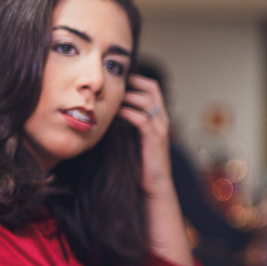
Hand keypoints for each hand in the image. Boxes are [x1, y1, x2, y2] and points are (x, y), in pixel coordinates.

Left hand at [118, 74, 171, 195]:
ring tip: (112, 97)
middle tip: (113, 83)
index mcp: (157, 117)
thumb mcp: (133, 138)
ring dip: (128, 96)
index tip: (116, 79)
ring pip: (148, 100)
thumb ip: (126, 123)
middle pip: (152, 88)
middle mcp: (161, 119)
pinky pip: (142, 119)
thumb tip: (105, 111)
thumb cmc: (140, 163)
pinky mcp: (154, 139)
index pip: (151, 88)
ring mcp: (160, 128)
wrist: (154, 186)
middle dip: (133, 82)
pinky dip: (128, 112)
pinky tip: (116, 113)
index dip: (135, 80)